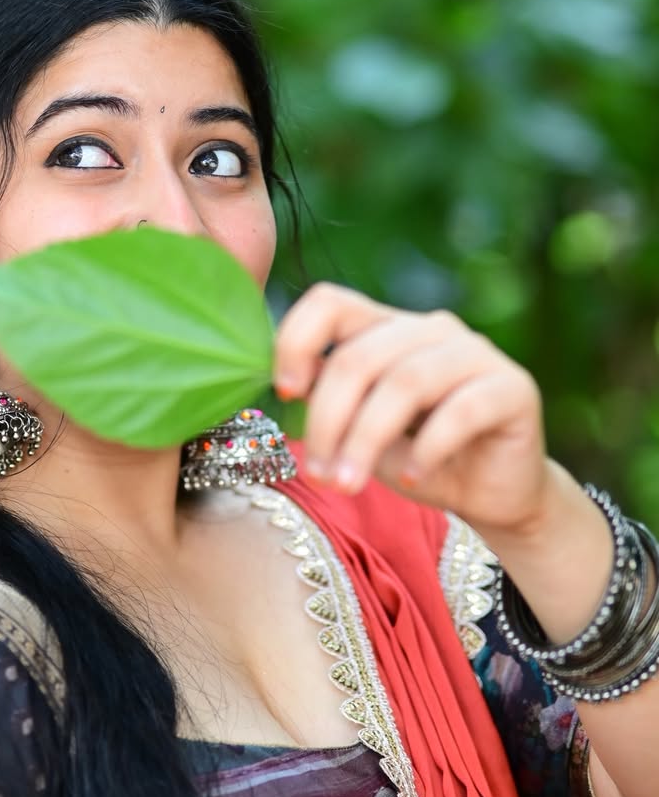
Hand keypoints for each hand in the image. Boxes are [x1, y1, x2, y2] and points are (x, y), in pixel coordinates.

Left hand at [273, 282, 550, 533]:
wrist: (490, 494)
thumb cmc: (414, 456)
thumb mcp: (357, 430)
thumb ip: (327, 401)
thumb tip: (285, 387)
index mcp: (384, 327)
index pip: (330, 303)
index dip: (296, 340)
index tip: (283, 393)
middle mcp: (428, 328)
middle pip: (359, 356)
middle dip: (328, 419)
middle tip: (317, 471)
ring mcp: (474, 352)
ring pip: (405, 382)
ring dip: (366, 439)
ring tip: (348, 483)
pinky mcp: (513, 387)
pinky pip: (461, 411)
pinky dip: (427, 449)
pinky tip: (411, 478)